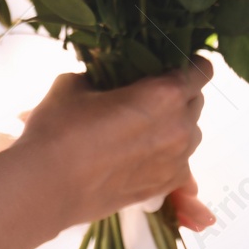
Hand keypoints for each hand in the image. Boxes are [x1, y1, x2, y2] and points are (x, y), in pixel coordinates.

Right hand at [13, 58, 212, 228]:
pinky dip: (167, 153)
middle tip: (148, 93)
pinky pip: (180, 163)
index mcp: (164, 95)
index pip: (201, 70)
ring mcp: (176, 161)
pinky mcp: (164, 186)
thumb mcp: (75, 84)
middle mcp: (179, 127)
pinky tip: (140, 152)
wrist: (47, 186)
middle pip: (195, 101)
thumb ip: (102, 74)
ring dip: (174, 124)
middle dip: (178, 93)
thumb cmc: (59, 128)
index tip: (174, 62)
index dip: (191, 63)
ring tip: (142, 126)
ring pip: (190, 133)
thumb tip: (105, 75)